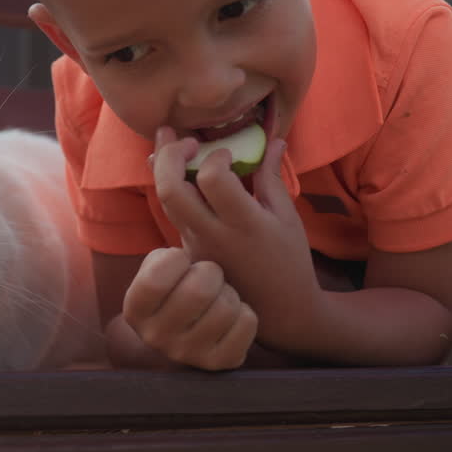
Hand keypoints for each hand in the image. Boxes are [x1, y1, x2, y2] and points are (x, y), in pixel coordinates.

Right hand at [122, 246, 258, 370]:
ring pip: (226, 307)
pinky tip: (231, 316)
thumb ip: (164, 258)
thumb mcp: (156, 269)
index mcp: (135, 312)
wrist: (183, 329)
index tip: (181, 261)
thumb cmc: (173, 286)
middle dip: (210, 272)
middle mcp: (157, 338)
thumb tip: (184, 253)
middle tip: (208, 276)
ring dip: (229, 292)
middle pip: (198, 291)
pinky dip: (245, 312)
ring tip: (219, 296)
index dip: (175, 260)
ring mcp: (188, 354)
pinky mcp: (219, 363)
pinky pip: (247, 323)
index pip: (155, 281)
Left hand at [151, 127, 317, 344]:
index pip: (212, 179)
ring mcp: (195, 247)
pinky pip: (171, 215)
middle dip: (169, 155)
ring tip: (170, 143)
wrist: (279, 312)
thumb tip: (275, 139)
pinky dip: (169, 188)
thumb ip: (272, 177)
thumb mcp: (287, 217)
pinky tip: (175, 171)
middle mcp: (214, 235)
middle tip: (185, 139)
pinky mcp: (187, 253)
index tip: (226, 152)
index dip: (215, 156)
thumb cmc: (289, 260)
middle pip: (170, 189)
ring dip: (163, 168)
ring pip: (165, 201)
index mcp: (244, 224)